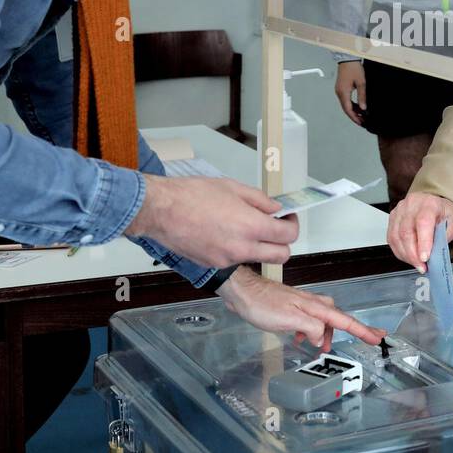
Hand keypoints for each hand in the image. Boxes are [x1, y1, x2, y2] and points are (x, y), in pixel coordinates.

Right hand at [129, 176, 298, 268]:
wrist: (160, 211)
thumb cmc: (190, 195)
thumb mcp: (232, 187)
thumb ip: (260, 201)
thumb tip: (276, 209)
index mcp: (251, 225)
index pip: (288, 235)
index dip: (293, 225)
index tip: (289, 218)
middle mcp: (242, 247)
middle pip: (281, 255)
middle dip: (283, 242)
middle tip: (276, 227)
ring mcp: (228, 259)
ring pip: (258, 259)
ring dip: (260, 246)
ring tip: (246, 227)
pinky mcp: (213, 265)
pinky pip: (236, 260)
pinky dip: (238, 250)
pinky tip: (225, 234)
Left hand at [216, 267, 386, 348]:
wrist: (243, 292)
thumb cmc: (263, 304)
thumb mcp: (289, 319)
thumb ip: (310, 328)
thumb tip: (321, 338)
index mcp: (315, 307)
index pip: (344, 320)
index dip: (362, 330)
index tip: (376, 337)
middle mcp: (312, 304)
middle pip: (338, 319)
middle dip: (352, 330)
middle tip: (366, 339)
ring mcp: (303, 305)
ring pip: (323, 321)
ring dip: (326, 335)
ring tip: (322, 348)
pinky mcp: (292, 308)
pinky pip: (309, 321)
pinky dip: (311, 332)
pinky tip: (302, 339)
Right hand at [334, 60, 366, 125]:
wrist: (348, 59)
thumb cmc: (353, 68)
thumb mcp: (361, 83)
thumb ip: (362, 96)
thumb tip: (363, 108)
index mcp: (343, 92)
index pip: (348, 110)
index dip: (355, 118)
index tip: (361, 122)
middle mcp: (339, 93)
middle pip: (346, 109)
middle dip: (354, 116)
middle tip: (363, 121)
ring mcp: (339, 90)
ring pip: (346, 105)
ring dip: (353, 110)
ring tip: (362, 115)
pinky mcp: (341, 88)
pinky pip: (346, 100)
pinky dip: (352, 105)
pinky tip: (358, 107)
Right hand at [386, 192, 452, 272]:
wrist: (433, 202)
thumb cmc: (443, 212)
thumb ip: (444, 238)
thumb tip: (435, 254)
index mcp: (429, 203)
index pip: (423, 222)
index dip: (423, 242)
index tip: (425, 258)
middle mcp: (412, 205)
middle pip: (406, 232)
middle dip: (413, 255)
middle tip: (422, 267)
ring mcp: (399, 211)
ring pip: (396, 237)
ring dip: (406, 255)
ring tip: (416, 264)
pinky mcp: (392, 218)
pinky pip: (391, 238)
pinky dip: (399, 252)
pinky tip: (408, 257)